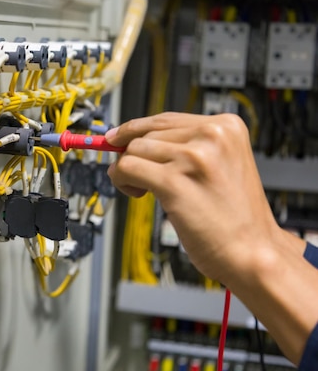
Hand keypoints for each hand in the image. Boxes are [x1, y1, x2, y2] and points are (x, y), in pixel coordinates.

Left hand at [105, 112, 302, 283]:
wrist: (253, 251)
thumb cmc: (234, 217)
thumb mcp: (220, 165)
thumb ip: (185, 148)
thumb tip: (135, 139)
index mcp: (226, 126)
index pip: (166, 119)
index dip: (135, 129)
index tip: (117, 136)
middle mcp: (212, 135)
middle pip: (147, 134)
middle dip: (133, 156)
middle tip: (138, 179)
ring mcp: (193, 157)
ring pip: (133, 150)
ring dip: (126, 170)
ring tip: (143, 190)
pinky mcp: (174, 181)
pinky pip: (127, 168)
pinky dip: (122, 180)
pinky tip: (136, 193)